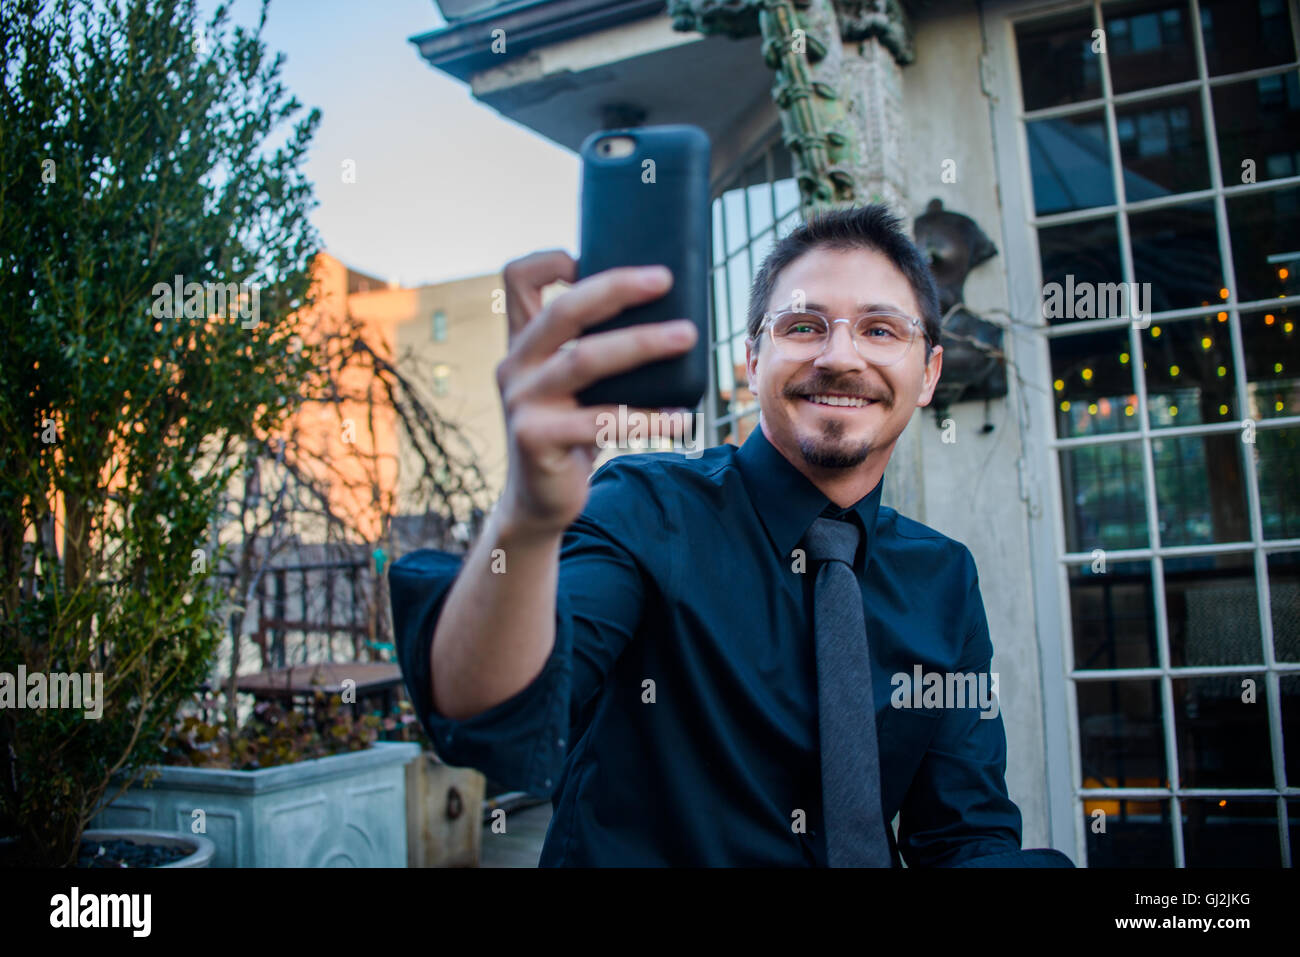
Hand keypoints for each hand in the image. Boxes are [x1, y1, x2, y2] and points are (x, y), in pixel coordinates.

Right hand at [493, 249, 697, 538]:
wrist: (540, 500)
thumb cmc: (571, 431)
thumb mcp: (573, 385)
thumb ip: (593, 348)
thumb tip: (670, 311)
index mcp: (523, 342)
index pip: (516, 278)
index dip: (550, 259)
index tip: (590, 257)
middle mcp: (515, 364)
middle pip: (562, 309)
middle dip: (616, 288)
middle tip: (665, 278)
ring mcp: (522, 401)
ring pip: (584, 359)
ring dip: (641, 344)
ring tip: (689, 336)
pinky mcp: (535, 438)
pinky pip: (600, 421)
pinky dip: (647, 418)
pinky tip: (683, 417)